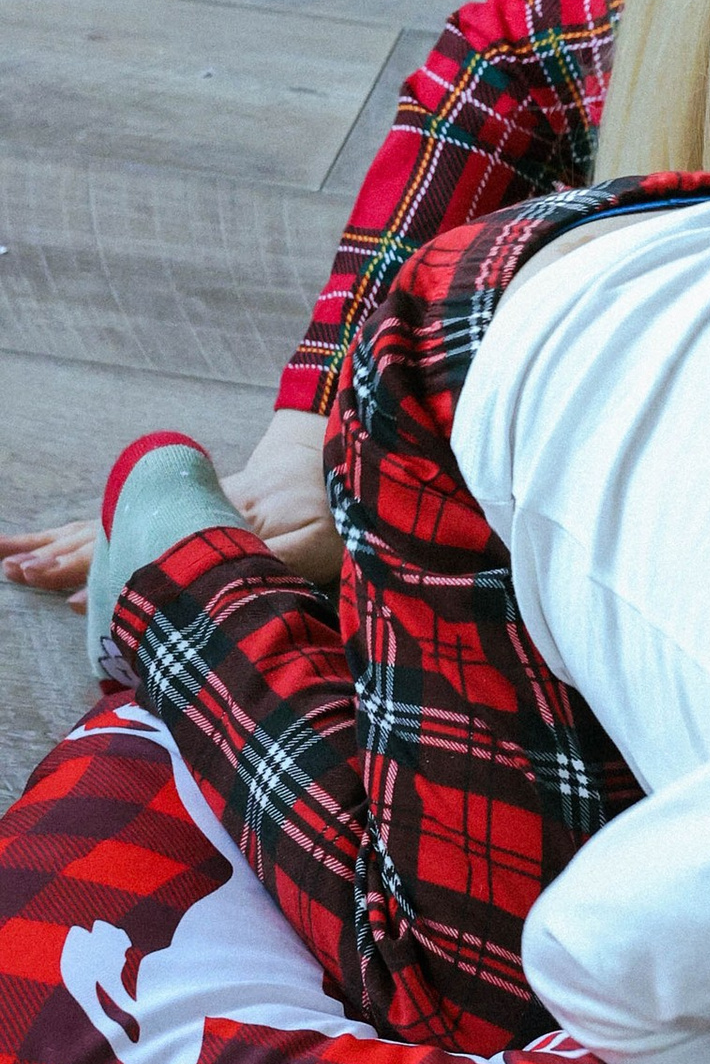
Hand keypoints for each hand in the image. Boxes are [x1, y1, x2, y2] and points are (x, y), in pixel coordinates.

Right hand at [1, 406, 338, 597]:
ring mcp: (169, 514)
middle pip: (104, 535)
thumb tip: (222, 582)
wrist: (324, 466)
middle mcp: (176, 516)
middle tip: (13, 572)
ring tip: (11, 561)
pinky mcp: (174, 515)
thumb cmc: (323, 512)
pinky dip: (82, 538)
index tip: (65, 597)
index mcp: (204, 525)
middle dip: (57, 557)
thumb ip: (272, 560)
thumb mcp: (310, 540)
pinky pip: (117, 524)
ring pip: (100, 528)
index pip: (138, 550)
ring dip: (55, 546)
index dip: (101, 573)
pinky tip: (54, 552)